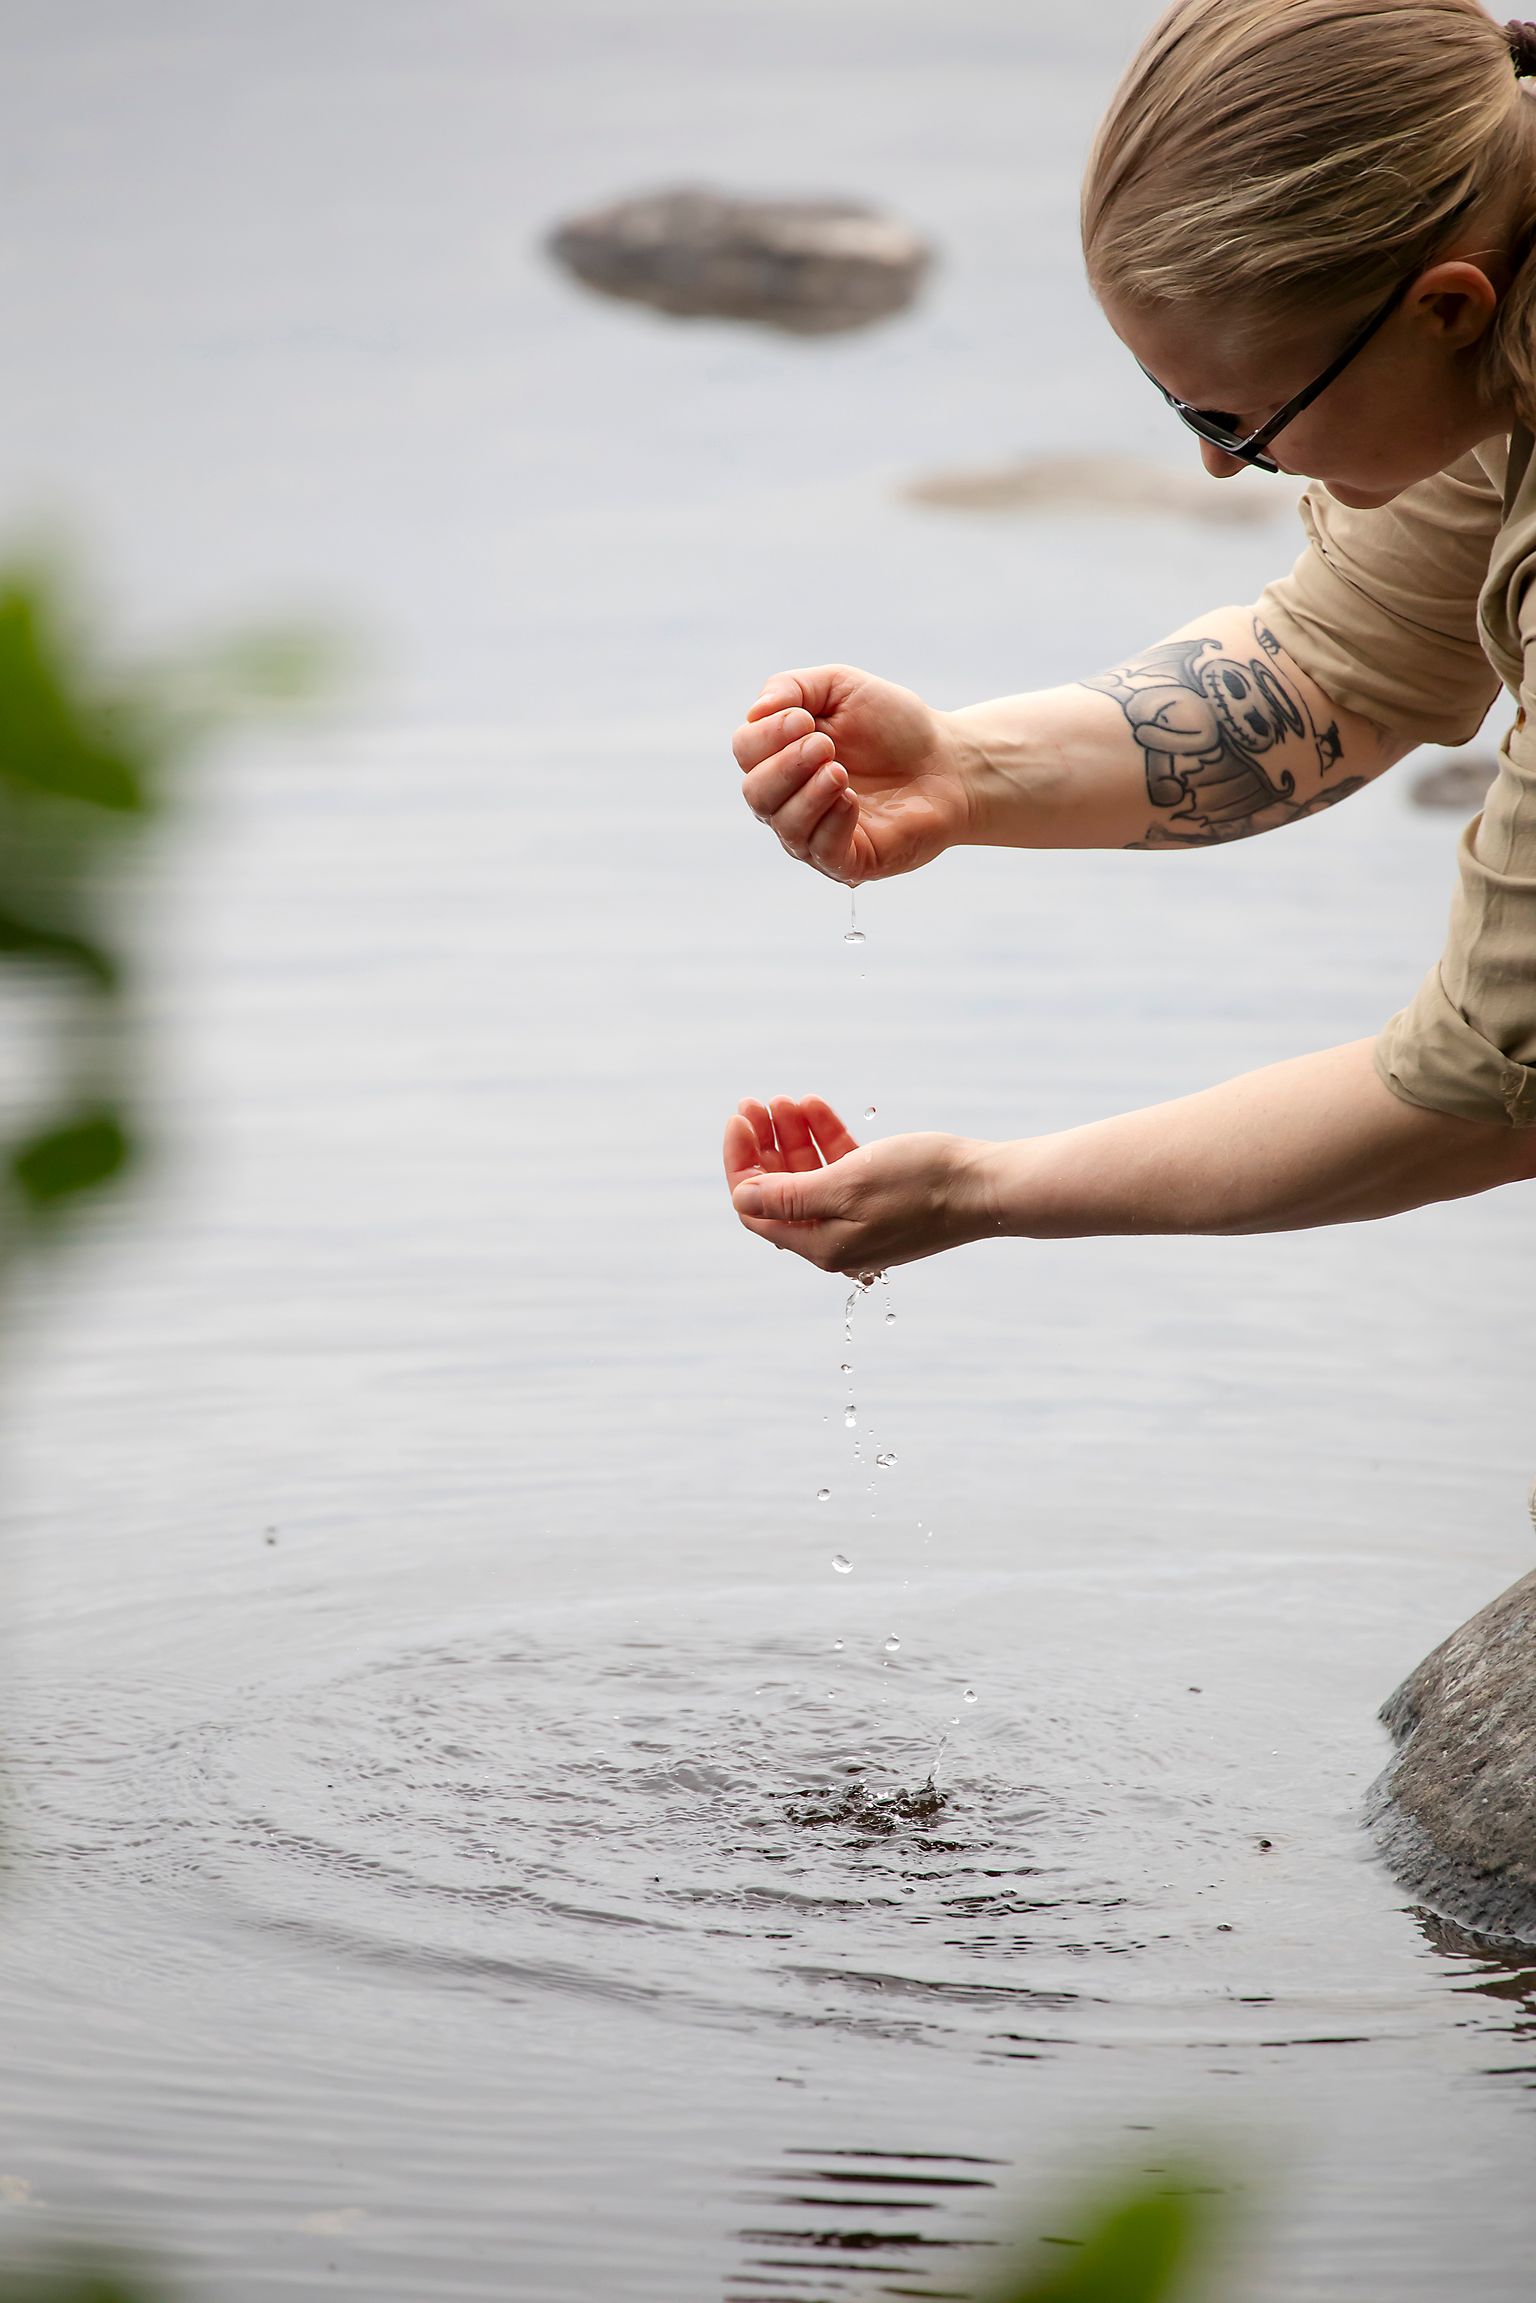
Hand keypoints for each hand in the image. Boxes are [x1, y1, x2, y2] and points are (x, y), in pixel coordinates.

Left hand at [722, 1095, 994, 1273]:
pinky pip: (841, 1168)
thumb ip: (788, 1195)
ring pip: (809, 1175)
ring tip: (786, 1100)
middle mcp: (836, 1239)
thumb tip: (741, 1200)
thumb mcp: (846, 1185)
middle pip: (780, 1191)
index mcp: (822, 1245)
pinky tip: (815, 1108)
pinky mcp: (881, 1198)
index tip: (739, 1120)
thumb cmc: (920, 1185)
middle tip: (755, 1103)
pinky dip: (826, 1138)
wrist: (988, 1187)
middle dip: (764, 1145)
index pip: (757, 1209)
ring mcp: (859, 1219)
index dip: (742, 1164)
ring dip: (793, 1137)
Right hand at [731, 664, 970, 882]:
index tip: (805, 718)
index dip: (766, 734)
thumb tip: (756, 711)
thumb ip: (793, 687)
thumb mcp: (841, 687)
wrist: (949, 762)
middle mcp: (790, 800)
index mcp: (782, 757)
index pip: (746, 751)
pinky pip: (823, 852)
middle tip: (825, 745)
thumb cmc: (894, 727)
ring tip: (841, 771)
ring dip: (808, 794)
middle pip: (756, 793)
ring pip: (785, 826)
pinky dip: (831, 823)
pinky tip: (851, 800)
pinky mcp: (850, 862)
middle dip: (785, 765)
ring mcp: (817, 835)